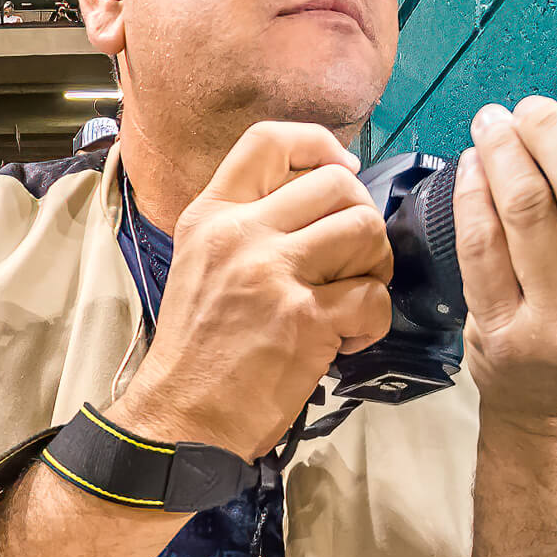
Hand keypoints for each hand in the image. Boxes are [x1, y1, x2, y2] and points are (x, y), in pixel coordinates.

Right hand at [117, 122, 391, 460]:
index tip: (341, 170)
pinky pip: (372, 296)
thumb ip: (247, 225)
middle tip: (354, 259)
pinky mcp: (304, 318)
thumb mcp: (202, 262)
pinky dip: (373, 321)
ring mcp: (273, 273)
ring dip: (376, 265)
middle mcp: (241, 233)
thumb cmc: (197, 348)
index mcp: (212, 215)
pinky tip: (346, 340)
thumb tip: (321, 201)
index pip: (269, 140)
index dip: (320, 145)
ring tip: (353, 296)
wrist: (181, 416)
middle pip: (338, 183)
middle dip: (362, 219)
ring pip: (365, 229)